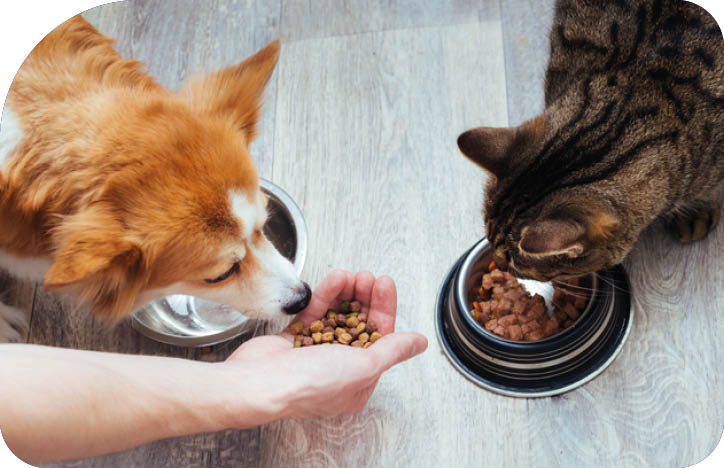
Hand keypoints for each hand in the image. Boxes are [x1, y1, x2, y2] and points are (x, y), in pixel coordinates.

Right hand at [223, 270, 426, 421]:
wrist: (258, 383)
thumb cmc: (309, 384)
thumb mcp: (362, 367)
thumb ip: (392, 350)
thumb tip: (419, 343)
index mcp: (358, 382)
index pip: (379, 338)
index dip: (383, 309)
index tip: (384, 284)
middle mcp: (338, 368)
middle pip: (359, 324)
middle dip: (365, 298)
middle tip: (368, 277)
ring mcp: (315, 353)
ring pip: (337, 315)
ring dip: (346, 293)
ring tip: (351, 275)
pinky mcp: (294, 339)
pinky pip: (315, 313)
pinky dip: (325, 296)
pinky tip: (334, 279)